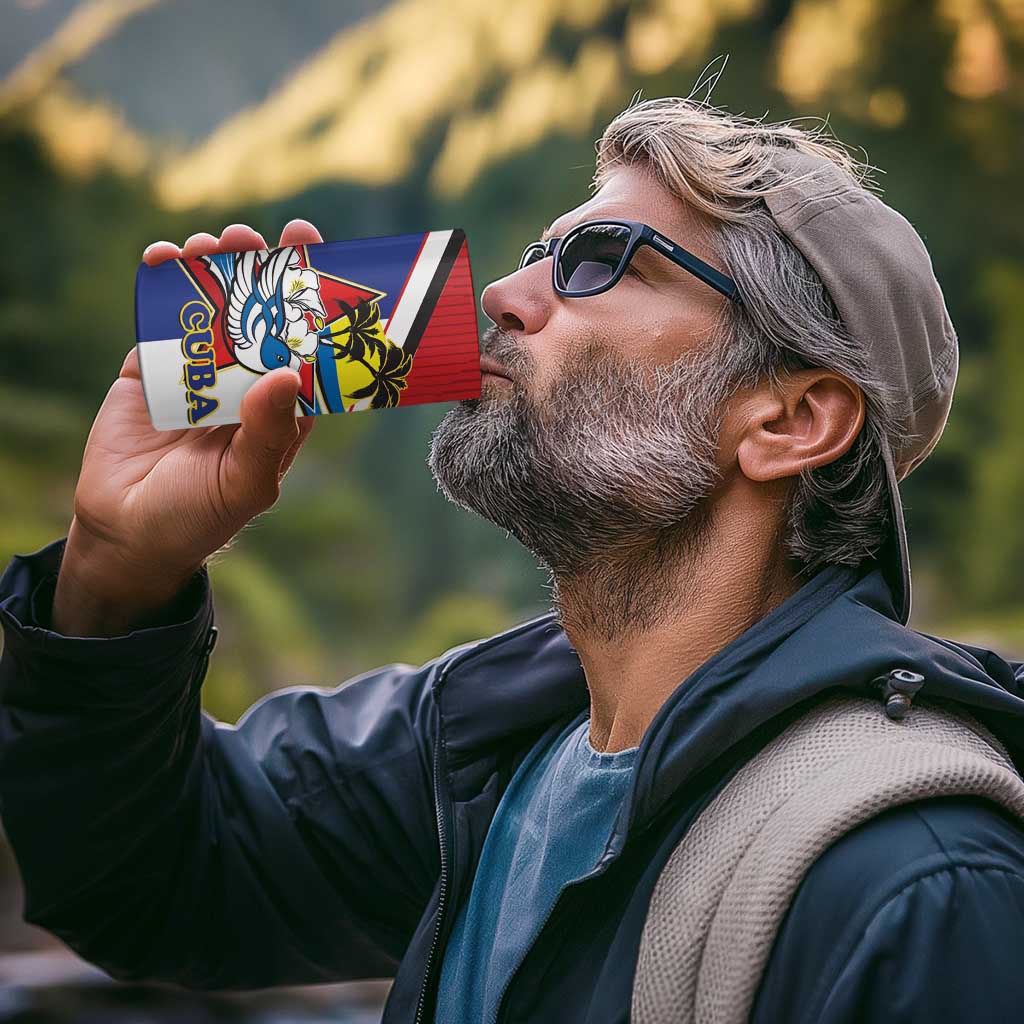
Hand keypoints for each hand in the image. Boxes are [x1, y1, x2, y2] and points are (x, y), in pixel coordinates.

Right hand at [52, 220, 323, 636]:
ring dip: (214, 268)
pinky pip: (160, 318)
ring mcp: (199, 371)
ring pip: (213, 306)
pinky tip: (165, 258)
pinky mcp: (152, 368)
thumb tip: (289, 373)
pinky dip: (162, 283)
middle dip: (263, 270)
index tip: (316, 254)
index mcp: (282, 407)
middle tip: (261, 237)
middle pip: (261, 314)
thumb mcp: (244, 483)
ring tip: (213, 243)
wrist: (127, 533)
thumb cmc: (199, 516)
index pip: (307, 345)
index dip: (314, 301)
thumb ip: (268, 433)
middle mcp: (247, 382)